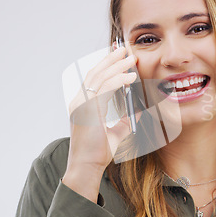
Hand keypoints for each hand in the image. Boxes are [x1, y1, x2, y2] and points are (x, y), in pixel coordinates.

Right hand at [62, 46, 138, 201]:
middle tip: (125, 50)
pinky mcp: (87, 109)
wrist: (87, 167)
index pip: (94, 79)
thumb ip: (124, 120)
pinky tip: (131, 77)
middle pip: (95, 73)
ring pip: (100, 77)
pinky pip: (105, 88)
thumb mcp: (115, 132)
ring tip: (131, 58)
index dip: (106, 66)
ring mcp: (81, 104)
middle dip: (111, 59)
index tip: (119, 57)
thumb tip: (136, 111)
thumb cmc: (98, 152)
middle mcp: (79, 101)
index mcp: (82, 104)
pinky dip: (118, 80)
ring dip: (116, 65)